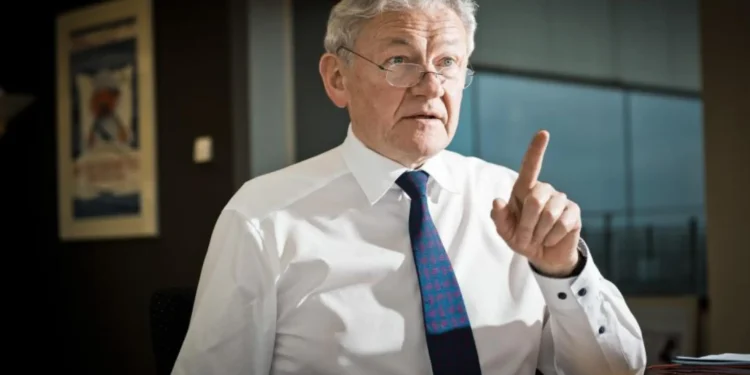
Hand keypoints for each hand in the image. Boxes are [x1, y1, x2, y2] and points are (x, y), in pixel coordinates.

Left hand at [491, 130, 581, 276]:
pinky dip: (552, 237)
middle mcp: (544, 190)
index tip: (543, 133)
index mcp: (524, 190)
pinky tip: (551, 239)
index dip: (536, 150)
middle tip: (526, 237)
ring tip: (538, 238)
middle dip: (527, 224)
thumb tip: (497, 201)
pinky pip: (562, 224)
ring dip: (539, 233)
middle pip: (535, 200)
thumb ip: (499, 218)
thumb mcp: (505, 232)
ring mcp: (561, 200)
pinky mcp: (574, 212)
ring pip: (549, 214)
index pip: (530, 167)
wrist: (544, 256)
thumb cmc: (522, 238)